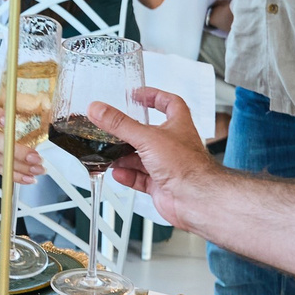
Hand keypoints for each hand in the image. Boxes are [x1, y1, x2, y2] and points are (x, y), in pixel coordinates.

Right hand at [92, 87, 219, 213]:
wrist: (195, 198)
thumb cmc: (187, 166)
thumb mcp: (147, 137)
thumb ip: (120, 124)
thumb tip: (99, 109)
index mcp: (178, 125)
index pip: (169, 103)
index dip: (154, 96)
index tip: (137, 95)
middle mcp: (173, 144)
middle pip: (147, 133)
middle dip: (128, 133)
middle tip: (112, 129)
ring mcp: (167, 165)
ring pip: (141, 157)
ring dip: (124, 157)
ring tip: (108, 153)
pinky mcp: (161, 185)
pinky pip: (140, 177)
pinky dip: (127, 175)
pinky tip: (118, 173)